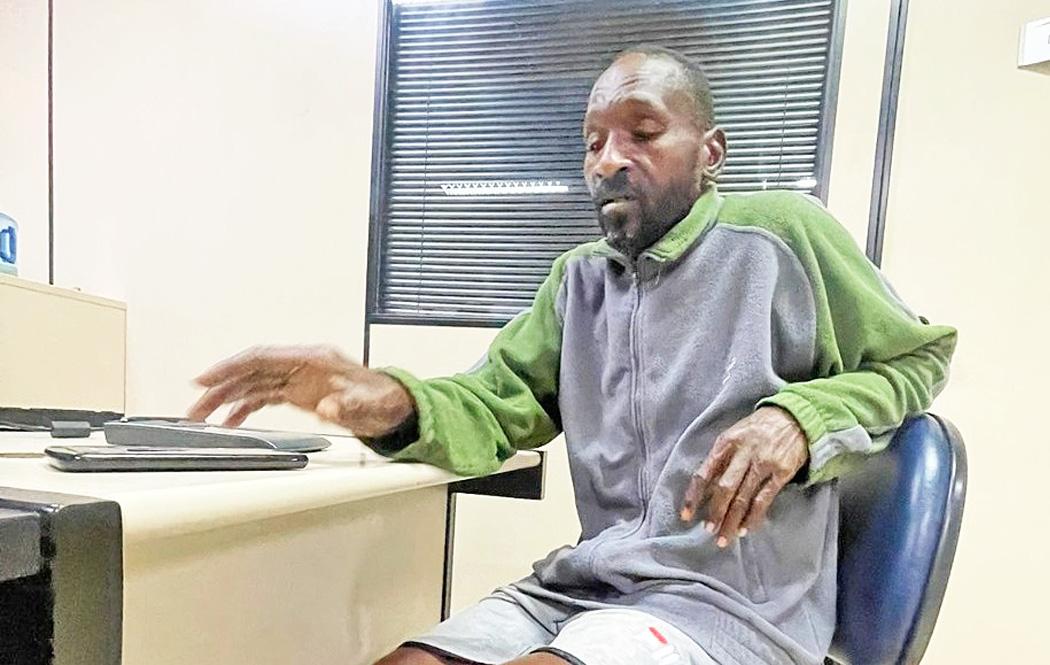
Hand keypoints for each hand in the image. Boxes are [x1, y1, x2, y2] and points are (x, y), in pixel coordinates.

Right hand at [186, 345, 413, 435]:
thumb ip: (349, 405)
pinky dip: (245, 407)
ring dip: (227, 398)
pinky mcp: (300, 393)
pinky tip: (230, 421)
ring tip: (203, 417)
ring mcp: (300, 379)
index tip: (206, 378)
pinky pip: (264, 396)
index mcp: (315, 360)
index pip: (263, 357)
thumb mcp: (372, 405)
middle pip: (251, 371)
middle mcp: (303, 366)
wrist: (397, 405)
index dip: (232, 366)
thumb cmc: (386, 400)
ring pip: (253, 383)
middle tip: (195, 406)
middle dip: (220, 386)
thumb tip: (329, 406)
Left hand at [680, 406, 808, 547]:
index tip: (686, 515)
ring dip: (732, 521)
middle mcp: (743, 452)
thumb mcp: (735, 433)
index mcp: (726, 442)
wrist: (795, 417)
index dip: (694, 496)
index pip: (704, 472)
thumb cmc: (759, 427)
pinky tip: (745, 528)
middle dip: (715, 513)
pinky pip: (764, 500)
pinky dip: (753, 517)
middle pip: (724, 489)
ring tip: (724, 538)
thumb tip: (706, 488)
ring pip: (743, 498)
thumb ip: (721, 457)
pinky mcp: (781, 473)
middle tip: (709, 530)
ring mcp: (763, 463)